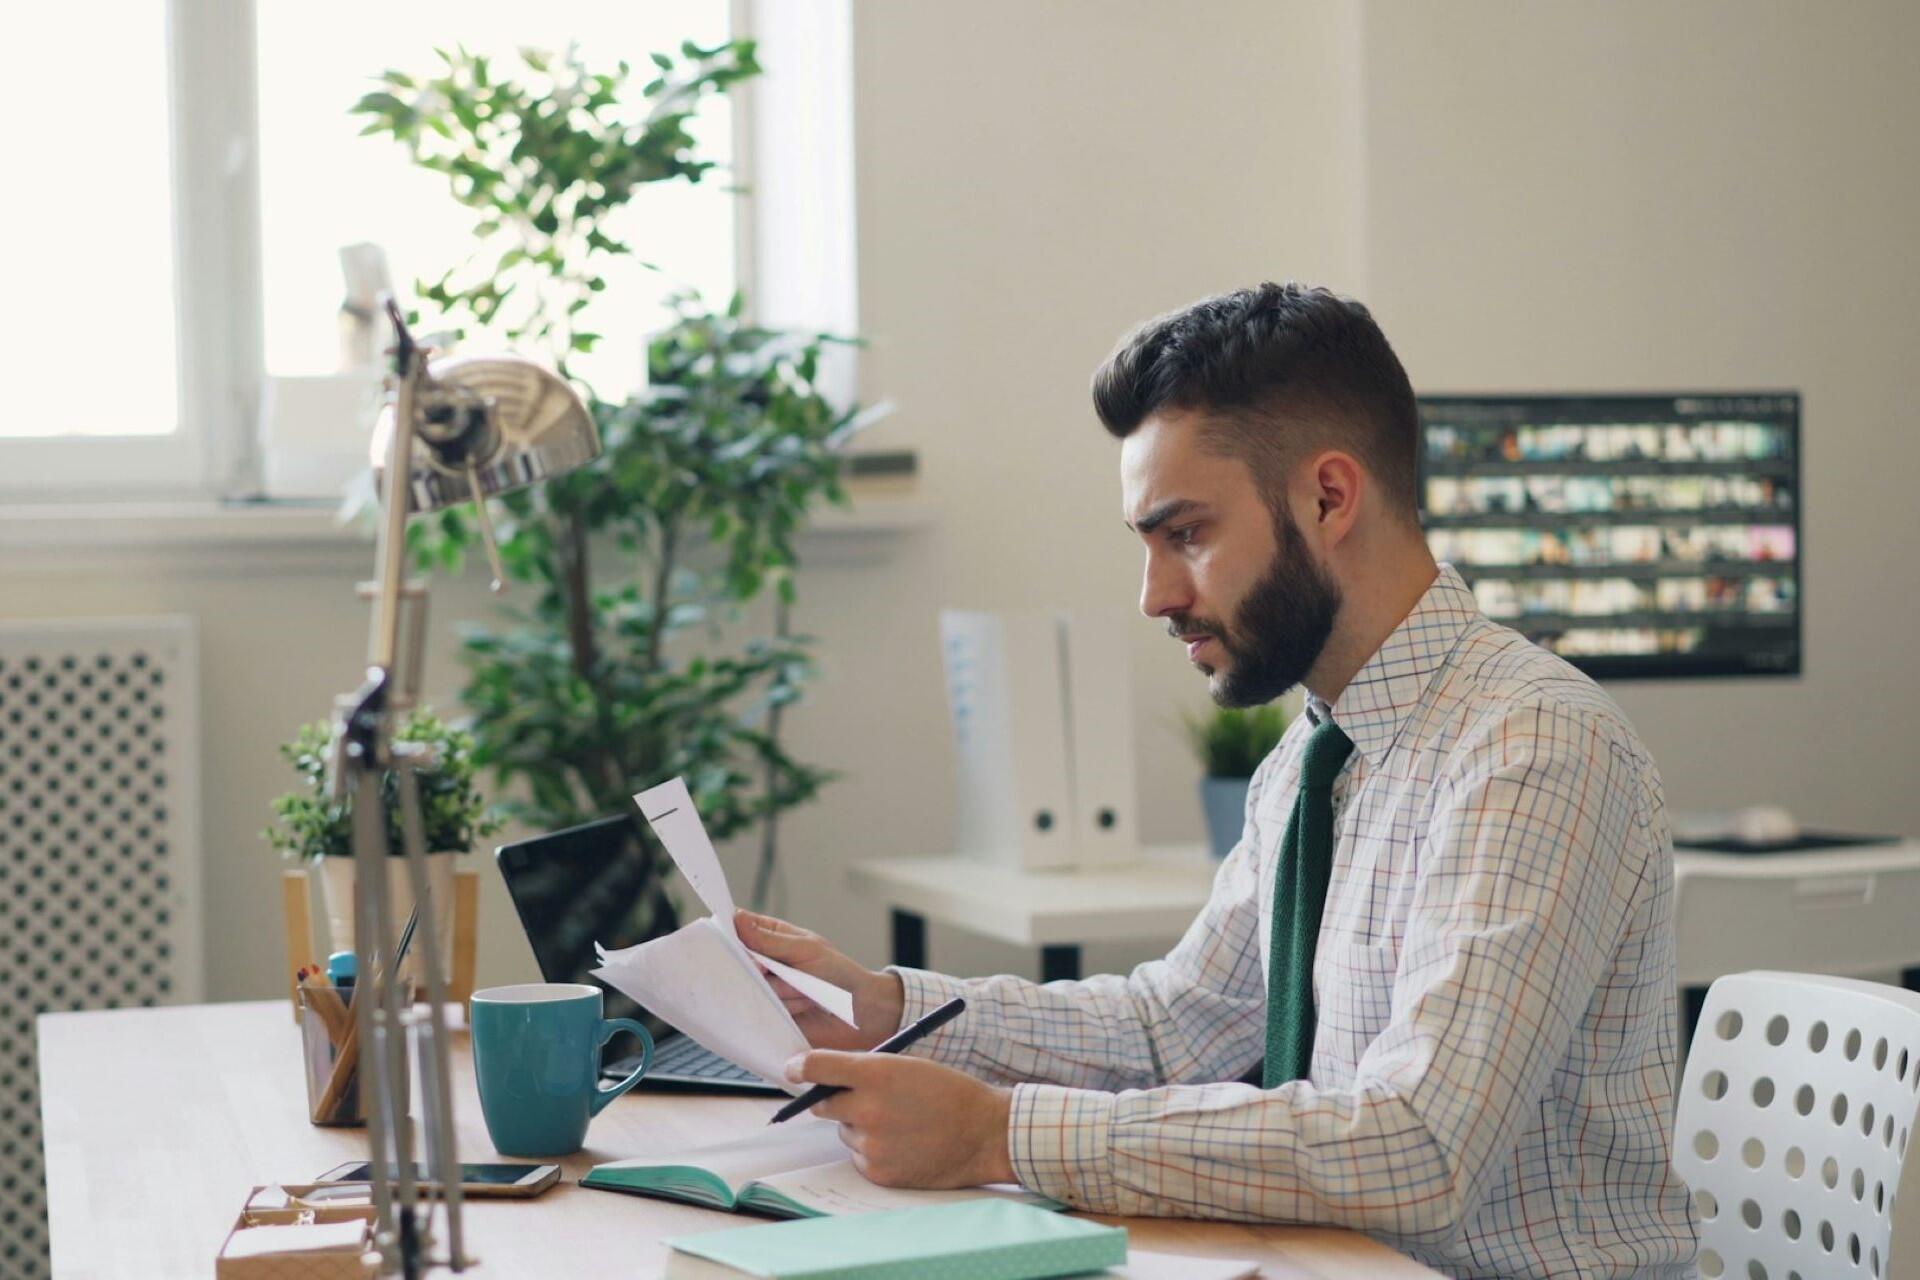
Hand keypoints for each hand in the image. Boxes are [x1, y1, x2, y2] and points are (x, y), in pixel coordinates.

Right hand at [736, 909, 904, 1051]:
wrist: (859, 1013)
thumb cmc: (838, 974)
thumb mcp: (806, 949)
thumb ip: (770, 940)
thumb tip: (738, 919)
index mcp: (771, 937)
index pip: (738, 928)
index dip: (729, 932)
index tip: (728, 938)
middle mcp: (763, 963)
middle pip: (736, 961)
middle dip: (758, 968)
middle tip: (774, 971)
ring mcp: (764, 990)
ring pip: (750, 987)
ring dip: (781, 991)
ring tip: (805, 992)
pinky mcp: (767, 1015)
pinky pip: (758, 1012)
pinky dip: (781, 1009)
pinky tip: (801, 1007)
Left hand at [786, 1050, 1014, 1188]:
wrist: (984, 1134)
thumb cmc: (950, 1093)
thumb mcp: (908, 1066)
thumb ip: (866, 1070)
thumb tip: (827, 1078)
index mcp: (877, 1073)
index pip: (818, 1067)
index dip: (800, 1067)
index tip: (793, 1068)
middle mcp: (868, 1109)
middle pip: (823, 1104)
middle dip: (834, 1099)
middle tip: (859, 1098)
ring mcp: (872, 1144)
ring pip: (845, 1132)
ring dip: (860, 1126)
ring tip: (900, 1123)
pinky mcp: (877, 1171)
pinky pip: (859, 1156)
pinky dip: (874, 1150)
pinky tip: (903, 1143)